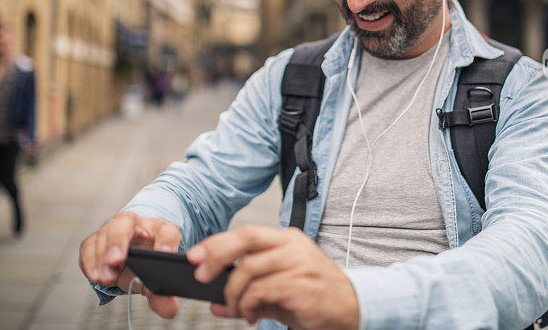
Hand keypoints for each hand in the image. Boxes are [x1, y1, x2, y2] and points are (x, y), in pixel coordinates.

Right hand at [78, 211, 181, 317]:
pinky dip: (90, 261)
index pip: (166, 231)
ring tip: (106, 277)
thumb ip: (161, 295)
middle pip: (126, 221)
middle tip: (116, 260)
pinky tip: (94, 276)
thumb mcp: (154, 280)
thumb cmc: (145, 265)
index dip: (166, 242)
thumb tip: (171, 309)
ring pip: (105, 233)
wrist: (129, 260)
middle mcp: (136, 224)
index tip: (164, 255)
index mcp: (159, 230)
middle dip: (119, 240)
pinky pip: (89, 245)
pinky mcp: (95, 240)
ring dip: (102, 256)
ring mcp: (113, 229)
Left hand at [187, 226, 358, 329]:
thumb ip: (247, 296)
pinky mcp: (300, 284)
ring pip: (248, 270)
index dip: (217, 243)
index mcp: (287, 240)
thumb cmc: (314, 297)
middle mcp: (292, 246)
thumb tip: (216, 306)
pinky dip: (248, 306)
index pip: (247, 233)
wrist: (352, 308)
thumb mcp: (277, 294)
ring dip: (233, 294)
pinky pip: (260, 291)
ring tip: (238, 309)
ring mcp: (298, 263)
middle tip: (202, 276)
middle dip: (217, 255)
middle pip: (246, 238)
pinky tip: (252, 315)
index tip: (196, 257)